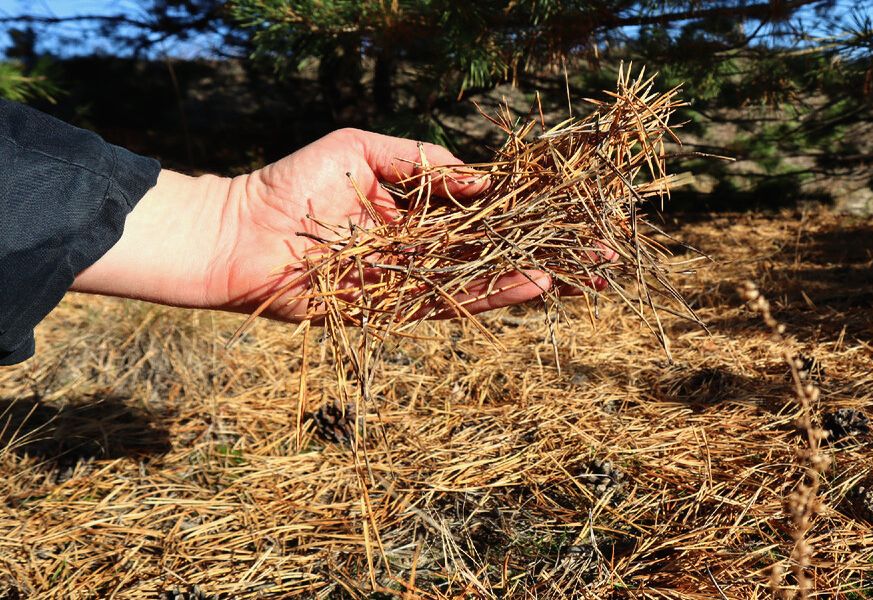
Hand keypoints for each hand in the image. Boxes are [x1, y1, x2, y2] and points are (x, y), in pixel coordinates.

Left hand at [71, 129, 557, 320]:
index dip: (533, 208)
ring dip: (538, 276)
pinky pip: (456, 301)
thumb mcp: (362, 149)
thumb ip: (424, 163)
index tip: (575, 205)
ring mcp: (416, 278)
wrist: (240, 235)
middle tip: (606, 251)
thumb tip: (484, 179)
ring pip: (489, 277)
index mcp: (419, 206)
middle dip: (552, 248)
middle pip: (501, 247)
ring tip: (583, 274)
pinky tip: (535, 284)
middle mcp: (425, 245)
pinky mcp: (400, 307)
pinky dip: (496, 294)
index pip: (489, 207)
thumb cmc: (293, 183)